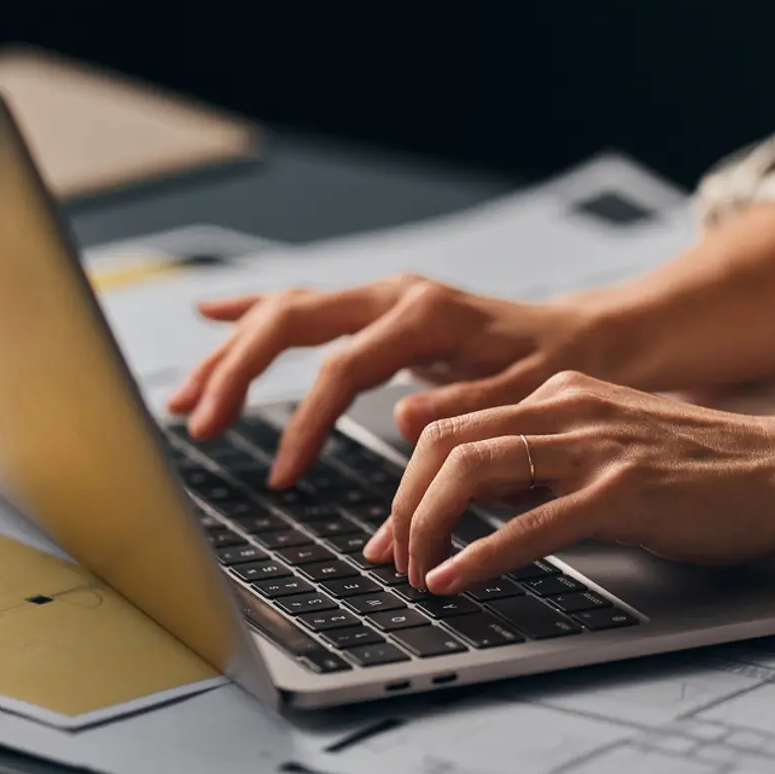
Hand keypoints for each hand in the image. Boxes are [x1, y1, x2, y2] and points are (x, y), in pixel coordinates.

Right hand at [164, 276, 630, 487]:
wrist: (587, 339)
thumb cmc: (558, 371)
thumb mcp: (521, 398)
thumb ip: (463, 411)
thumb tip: (400, 423)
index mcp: (426, 316)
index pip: (341, 368)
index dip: (305, 424)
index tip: (284, 477)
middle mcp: (396, 296)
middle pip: (293, 322)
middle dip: (237, 373)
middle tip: (200, 426)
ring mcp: (383, 297)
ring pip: (288, 312)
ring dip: (232, 352)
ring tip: (187, 399)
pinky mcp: (379, 310)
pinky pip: (305, 307)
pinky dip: (256, 315)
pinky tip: (213, 317)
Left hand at [366, 372, 774, 595]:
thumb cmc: (709, 471)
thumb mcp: (612, 449)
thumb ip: (549, 464)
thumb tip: (479, 507)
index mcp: (563, 396)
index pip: (453, 427)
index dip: (405, 485)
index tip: (390, 536)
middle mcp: (569, 409)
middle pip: (444, 443)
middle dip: (402, 506)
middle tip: (394, 561)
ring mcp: (596, 448)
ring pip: (472, 470)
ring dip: (426, 526)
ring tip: (417, 573)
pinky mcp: (623, 492)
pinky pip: (530, 522)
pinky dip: (480, 554)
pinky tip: (454, 579)